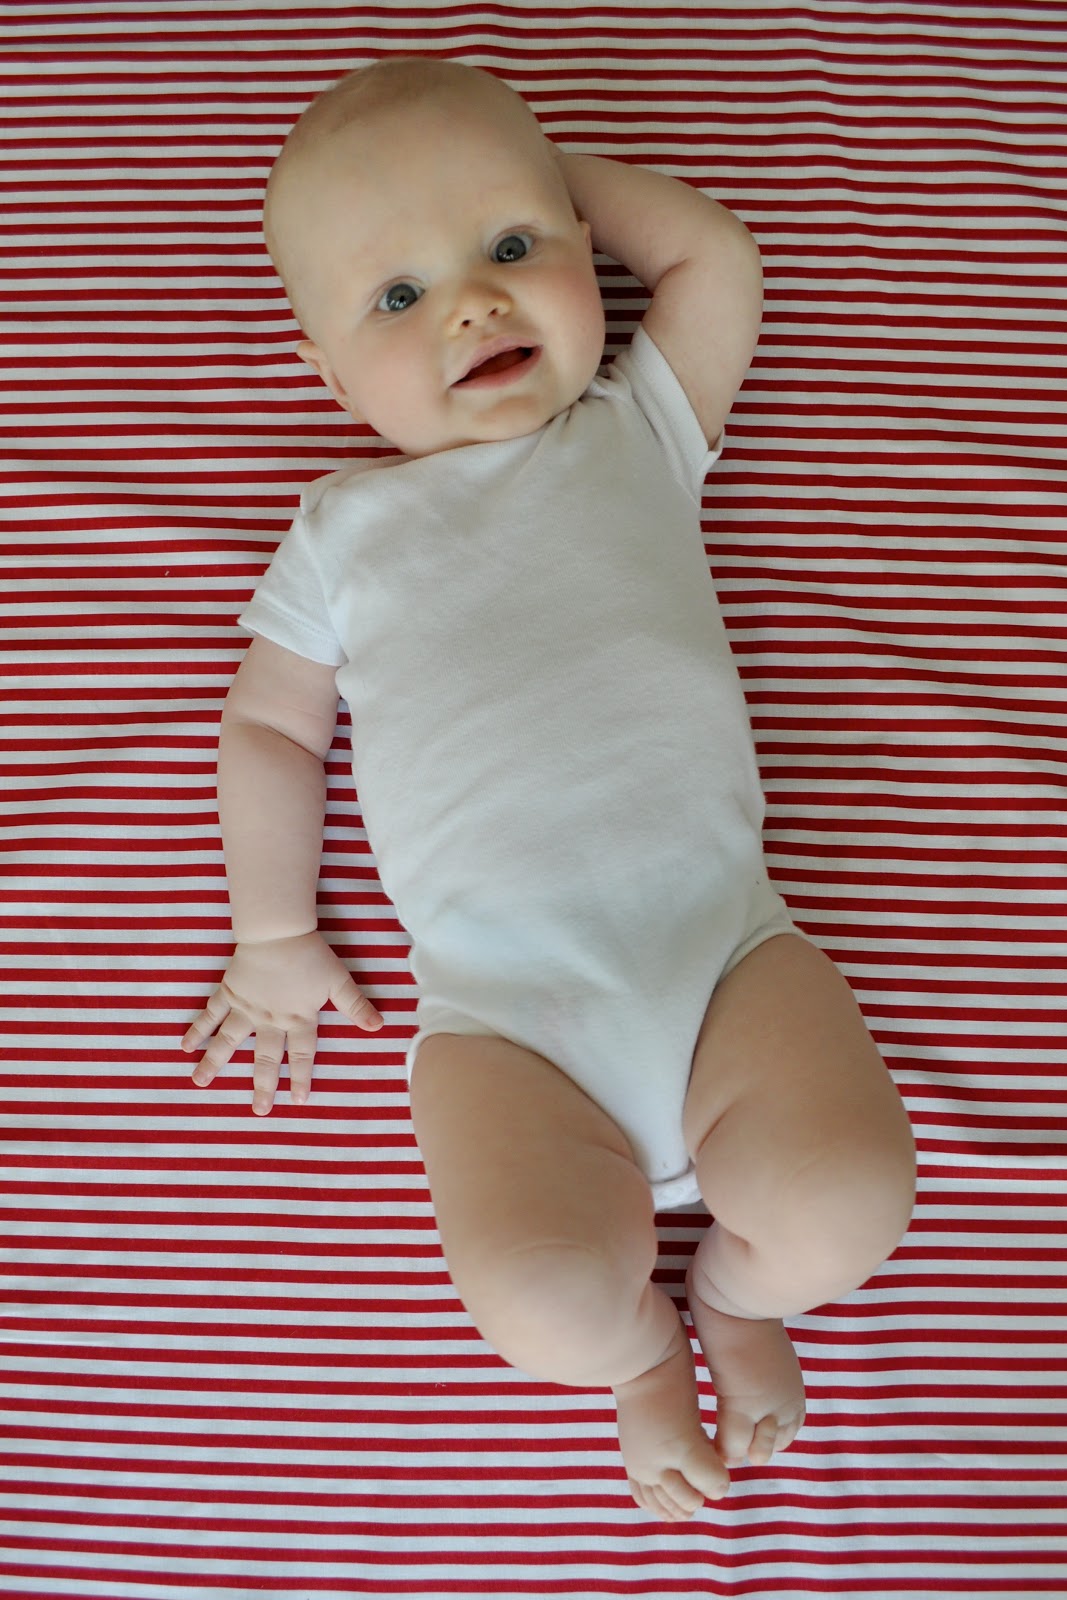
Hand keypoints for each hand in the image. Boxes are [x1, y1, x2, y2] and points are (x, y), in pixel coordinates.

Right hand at [182, 931, 383, 1114]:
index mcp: (297, 1019)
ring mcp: (245, 1009)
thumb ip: (356, 1006)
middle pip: (265, 1058)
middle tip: (258, 1110)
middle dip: (262, 1086)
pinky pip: (210, 1015)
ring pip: (228, 1042)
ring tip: (200, 1083)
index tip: (297, 1101)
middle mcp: (269, 1021)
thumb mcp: (339, 981)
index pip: (301, 1055)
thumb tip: (378, 1026)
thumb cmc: (310, 955)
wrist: (277, 932)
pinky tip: (185, 1046)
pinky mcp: (228, 993)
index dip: (300, 1078)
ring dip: (214, 1063)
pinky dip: (197, 1030)